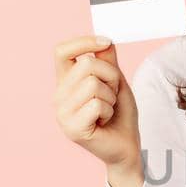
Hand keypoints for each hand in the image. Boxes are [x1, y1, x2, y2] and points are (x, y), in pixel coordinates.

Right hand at [53, 34, 140, 167]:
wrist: (127, 146)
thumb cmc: (120, 114)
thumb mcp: (116, 82)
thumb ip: (108, 61)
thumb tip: (105, 40)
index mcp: (65, 82)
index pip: (62, 51)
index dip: (83, 41)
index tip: (106, 42)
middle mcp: (58, 96)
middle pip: (87, 65)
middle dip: (111, 78)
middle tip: (112, 96)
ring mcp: (62, 113)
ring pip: (93, 84)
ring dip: (111, 97)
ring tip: (107, 111)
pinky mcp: (72, 128)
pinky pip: (96, 104)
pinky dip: (109, 111)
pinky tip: (104, 122)